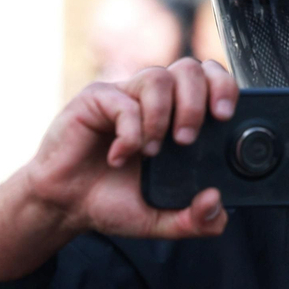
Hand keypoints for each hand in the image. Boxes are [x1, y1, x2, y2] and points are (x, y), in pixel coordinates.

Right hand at [0, 58, 239, 280]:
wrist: (64, 206)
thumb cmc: (112, 202)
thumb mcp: (161, 220)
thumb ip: (195, 220)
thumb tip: (217, 202)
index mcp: (177, 116)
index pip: (210, 79)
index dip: (223, 86)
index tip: (225, 116)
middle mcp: (154, 99)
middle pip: (189, 69)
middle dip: (196, 102)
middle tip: (186, 140)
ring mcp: (125, 96)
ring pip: (158, 76)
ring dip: (162, 115)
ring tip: (152, 152)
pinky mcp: (96, 100)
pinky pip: (123, 101)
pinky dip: (129, 132)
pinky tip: (119, 157)